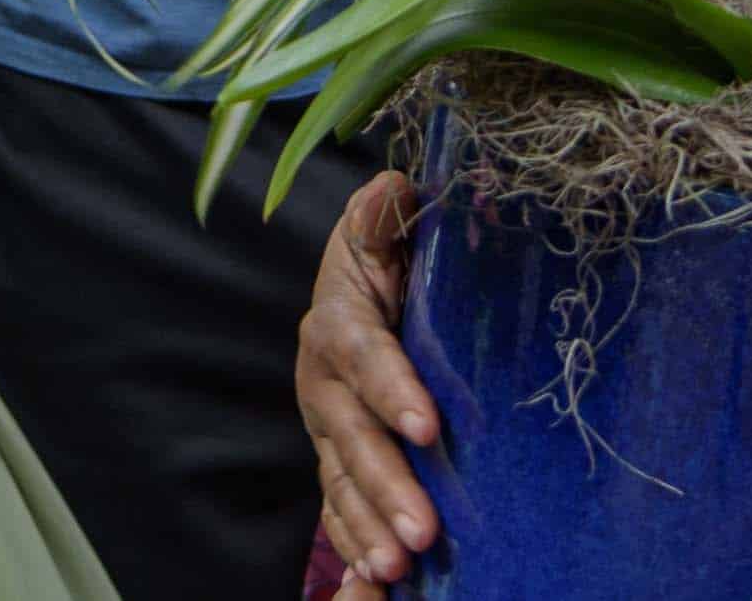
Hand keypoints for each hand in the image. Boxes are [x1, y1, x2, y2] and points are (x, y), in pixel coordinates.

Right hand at [300, 172, 436, 593]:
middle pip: (350, 438)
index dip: (391, 390)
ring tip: (399, 568)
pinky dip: (353, 546)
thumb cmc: (386, 256)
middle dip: (385, 486)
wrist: (362, 289)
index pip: (363, 356)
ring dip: (368, 528)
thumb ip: (386, 213)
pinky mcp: (337, 462)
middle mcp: (323, 383)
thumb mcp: (384, 226)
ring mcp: (327, 430)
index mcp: (337, 323)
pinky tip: (373, 583)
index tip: (429, 427)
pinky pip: (339, 511)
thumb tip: (391, 189)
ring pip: (341, 484)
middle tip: (422, 531)